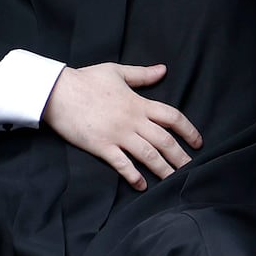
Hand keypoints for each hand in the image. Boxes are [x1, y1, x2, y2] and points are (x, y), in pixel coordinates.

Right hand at [41, 62, 203, 190]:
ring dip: (163, 169)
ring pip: (148, 154)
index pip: (172, 117)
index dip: (188, 130)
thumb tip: (163, 70)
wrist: (57, 92)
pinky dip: (133, 176)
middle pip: (164, 140)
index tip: (198, 142)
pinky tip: (142, 186)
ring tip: (174, 181)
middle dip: (180, 156)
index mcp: (138, 102)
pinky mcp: (101, 146)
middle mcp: (132, 120)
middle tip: (192, 169)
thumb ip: (142, 74)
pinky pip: (122, 164)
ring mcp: (117, 135)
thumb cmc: (86, 79)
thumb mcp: (117, 71)